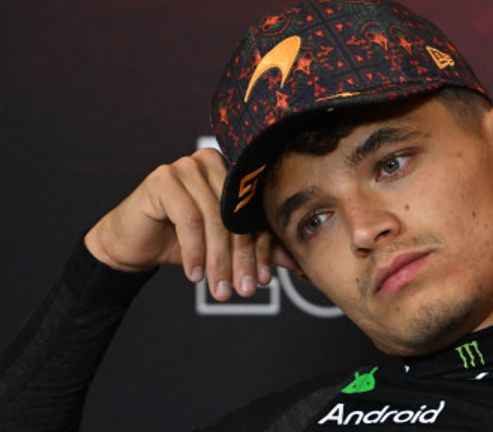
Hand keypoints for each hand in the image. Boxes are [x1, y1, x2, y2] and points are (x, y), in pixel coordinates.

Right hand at [84, 148, 299, 300]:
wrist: (134, 244)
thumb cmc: (181, 242)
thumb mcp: (225, 247)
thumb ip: (259, 248)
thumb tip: (298, 263)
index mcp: (233, 172)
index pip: (256, 212)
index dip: (262, 249)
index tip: (264, 281)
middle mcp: (213, 162)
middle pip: (238, 216)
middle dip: (242, 259)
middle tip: (243, 290)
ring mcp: (186, 166)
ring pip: (216, 220)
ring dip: (219, 260)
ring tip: (220, 290)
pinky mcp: (163, 178)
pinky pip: (189, 220)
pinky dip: (194, 252)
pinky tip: (194, 275)